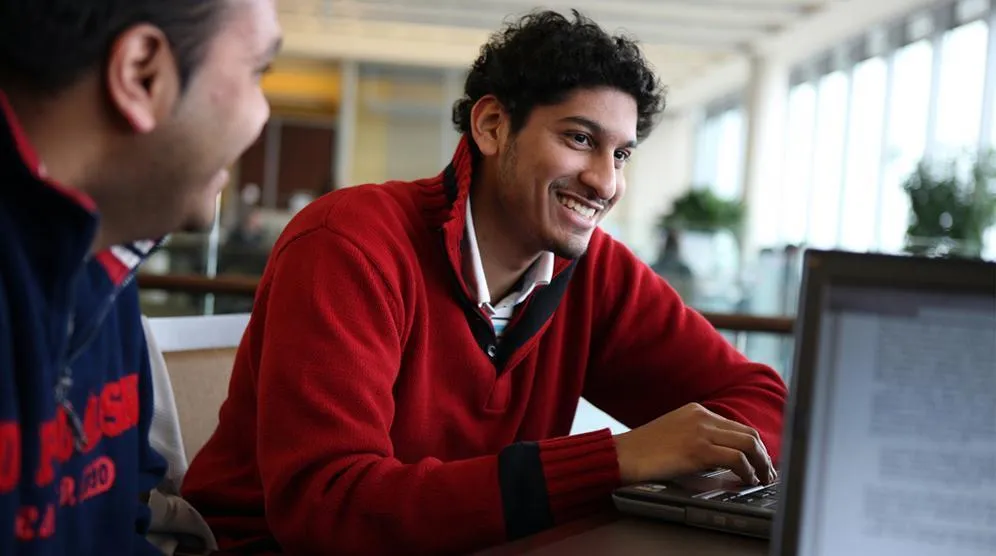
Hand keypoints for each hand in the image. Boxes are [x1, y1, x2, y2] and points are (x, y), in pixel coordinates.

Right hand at [613, 403, 774, 485]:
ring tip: (762, 479)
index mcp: (696, 410)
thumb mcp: (674, 433)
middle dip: (763, 455)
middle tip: (767, 473)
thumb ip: (697, 436)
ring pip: (748, 443)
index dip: (753, 445)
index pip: (736, 426)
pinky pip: (736, 458)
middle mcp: (702, 416)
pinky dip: (748, 470)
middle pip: (748, 432)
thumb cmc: (643, 450)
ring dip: (761, 463)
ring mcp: (701, 430)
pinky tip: (747, 480)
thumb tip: (722, 456)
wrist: (622, 454)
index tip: (759, 461)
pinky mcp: (698, 449)